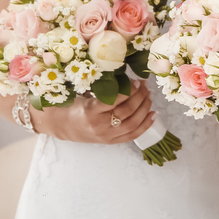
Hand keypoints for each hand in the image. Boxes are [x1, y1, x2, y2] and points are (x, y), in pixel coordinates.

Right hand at [33, 80, 155, 144]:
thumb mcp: (85, 94)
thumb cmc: (75, 106)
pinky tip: (153, 114)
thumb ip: (104, 88)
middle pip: (127, 111)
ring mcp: (106, 135)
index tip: (136, 81)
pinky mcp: (111, 141)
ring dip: (144, 108)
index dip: (129, 90)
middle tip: (145, 86)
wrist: (65, 126)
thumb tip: (126, 76)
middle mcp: (99, 125)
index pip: (115, 101)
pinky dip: (145, 125)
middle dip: (140, 97)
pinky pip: (132, 135)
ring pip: (132, 123)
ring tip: (149, 96)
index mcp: (91, 110)